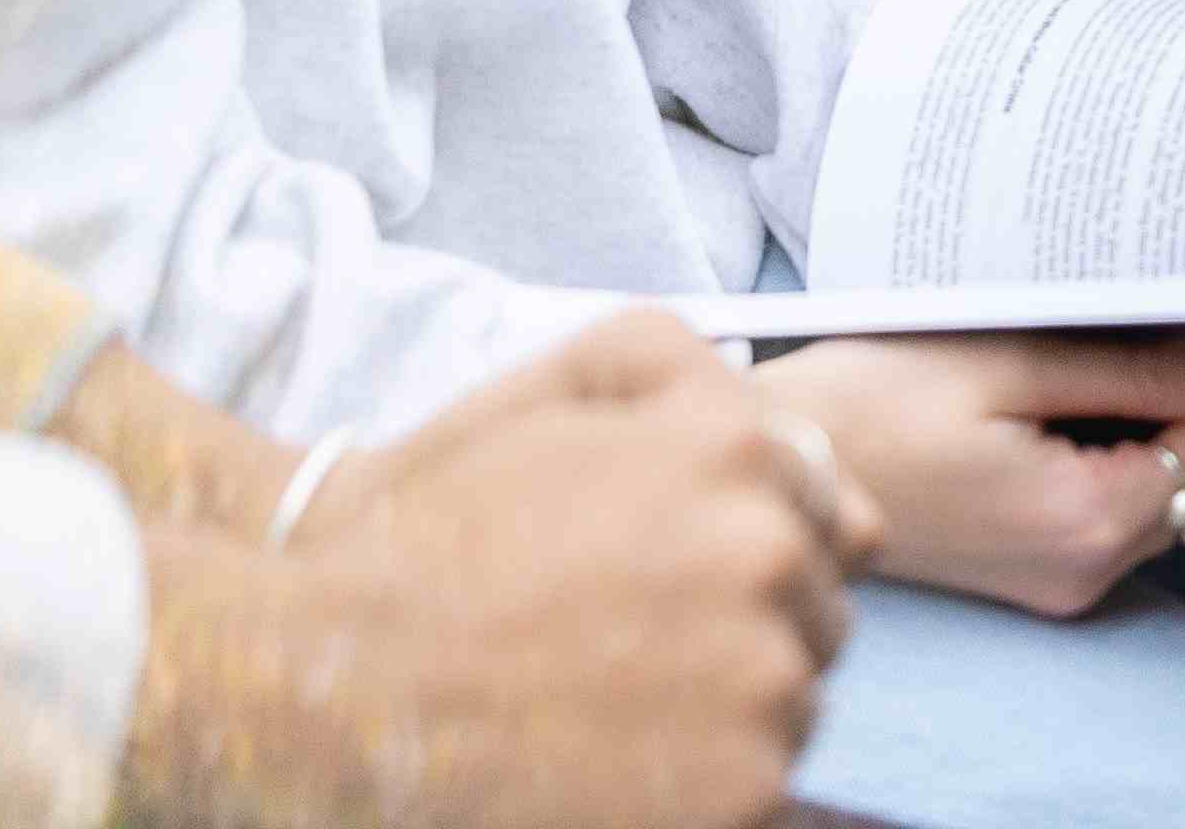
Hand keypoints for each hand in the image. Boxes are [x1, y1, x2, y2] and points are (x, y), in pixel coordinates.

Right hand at [139, 307, 860, 828]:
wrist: (347, 679)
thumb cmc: (442, 530)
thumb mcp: (563, 394)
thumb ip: (707, 396)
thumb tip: (838, 488)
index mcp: (733, 447)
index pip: (821, 503)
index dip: (744, 543)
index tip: (666, 575)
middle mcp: (767, 551)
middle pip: (818, 608)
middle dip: (750, 624)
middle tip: (628, 647)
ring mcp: (764, 676)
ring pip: (798, 699)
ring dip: (733, 705)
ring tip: (609, 703)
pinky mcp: (747, 790)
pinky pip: (770, 783)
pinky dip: (712, 783)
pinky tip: (619, 765)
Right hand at [760, 325, 1184, 616]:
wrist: (773, 467)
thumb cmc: (864, 400)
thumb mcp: (1001, 356)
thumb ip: (1129, 365)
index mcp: (1084, 516)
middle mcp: (1086, 565)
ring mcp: (1063, 576)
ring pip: (1182, 493)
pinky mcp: (1040, 566)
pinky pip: (1134, 503)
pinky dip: (1166, 448)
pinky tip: (1171, 387)